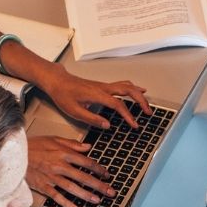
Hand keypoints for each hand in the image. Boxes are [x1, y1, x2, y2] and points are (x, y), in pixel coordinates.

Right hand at [26, 135, 113, 206]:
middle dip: (98, 185)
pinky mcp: (42, 185)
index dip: (98, 169)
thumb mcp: (53, 139)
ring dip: (86, 195)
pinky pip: (56, 196)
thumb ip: (71, 144)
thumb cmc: (33, 145)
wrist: (13, 153)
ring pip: (72, 188)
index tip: (107, 174)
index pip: (86, 162)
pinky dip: (66, 203)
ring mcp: (50, 177)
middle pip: (82, 176)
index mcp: (63, 153)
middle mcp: (59, 165)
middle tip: (110, 192)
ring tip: (97, 200)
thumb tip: (88, 147)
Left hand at [36, 67, 150, 129]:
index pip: (118, 105)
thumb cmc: (64, 94)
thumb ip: (92, 118)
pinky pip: (122, 85)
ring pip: (127, 86)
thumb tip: (107, 125)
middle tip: (148, 112)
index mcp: (97, 95)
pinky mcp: (103, 86)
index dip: (128, 116)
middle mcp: (103, 88)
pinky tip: (138, 90)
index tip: (134, 125)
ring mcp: (104, 85)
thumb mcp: (74, 111)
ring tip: (146, 104)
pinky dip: (133, 88)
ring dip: (139, 94)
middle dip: (141, 101)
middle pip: (129, 91)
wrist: (58, 81)